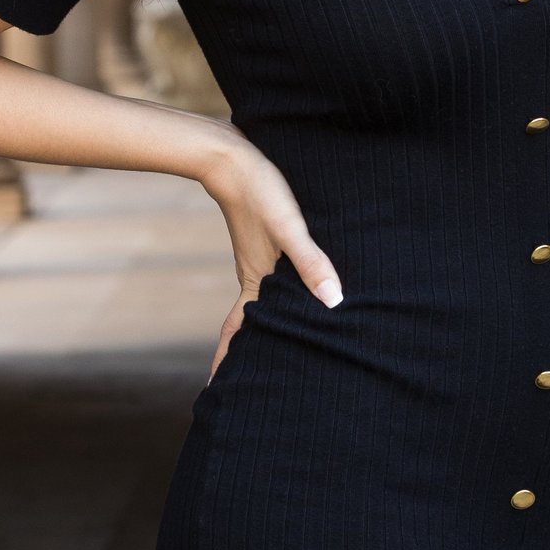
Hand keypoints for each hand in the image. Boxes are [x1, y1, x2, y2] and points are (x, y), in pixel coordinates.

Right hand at [193, 128, 340, 374]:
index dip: (225, 364)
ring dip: (261, 328)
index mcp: (255, 283)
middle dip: (243, 356)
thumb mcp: (289, 228)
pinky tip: (291, 296)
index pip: (236, 334)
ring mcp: (258, 261)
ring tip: (271, 350)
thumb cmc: (260, 192)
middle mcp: (254, 277)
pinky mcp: (263, 244)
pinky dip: (274, 300)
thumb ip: (311, 263)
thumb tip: (334, 302)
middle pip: (247, 326)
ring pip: (260, 305)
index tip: (216, 394)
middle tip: (246, 387)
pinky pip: (268, 284)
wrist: (230, 155)